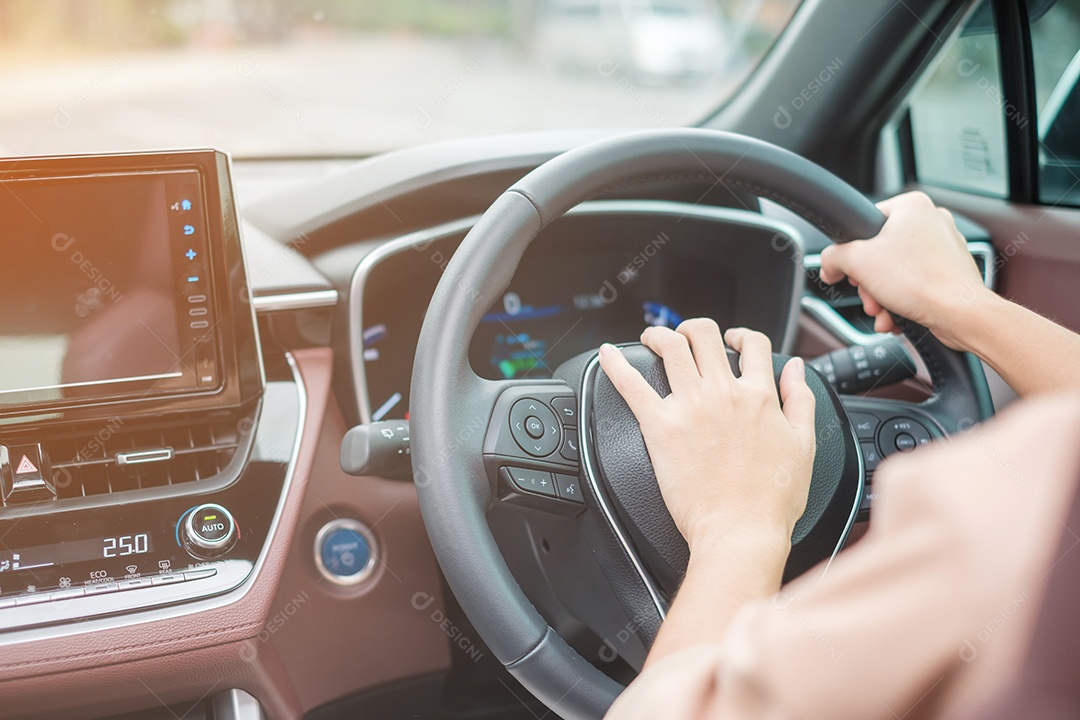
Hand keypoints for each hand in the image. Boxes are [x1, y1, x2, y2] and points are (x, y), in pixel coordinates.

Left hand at [597, 320, 815, 557]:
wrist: (741, 531)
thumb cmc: (772, 499)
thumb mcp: (804, 444)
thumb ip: (800, 399)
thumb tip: (794, 368)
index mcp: (758, 396)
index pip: (752, 345)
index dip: (742, 336)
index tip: (733, 341)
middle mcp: (723, 394)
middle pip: (704, 336)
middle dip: (694, 329)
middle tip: (686, 336)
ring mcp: (690, 408)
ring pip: (670, 348)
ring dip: (659, 335)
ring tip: (654, 338)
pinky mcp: (661, 427)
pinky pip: (632, 386)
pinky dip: (616, 365)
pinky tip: (607, 355)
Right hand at [818, 191, 988, 349]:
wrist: (960, 313)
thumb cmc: (920, 281)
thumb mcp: (857, 262)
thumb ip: (832, 257)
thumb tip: (829, 265)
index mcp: (911, 206)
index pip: (864, 222)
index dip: (850, 251)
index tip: (848, 271)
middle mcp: (932, 220)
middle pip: (880, 252)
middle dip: (868, 283)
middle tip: (868, 296)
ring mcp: (945, 246)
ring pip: (897, 272)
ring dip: (882, 297)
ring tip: (883, 312)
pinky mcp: (951, 271)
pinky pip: (915, 284)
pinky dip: (902, 301)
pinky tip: (896, 317)